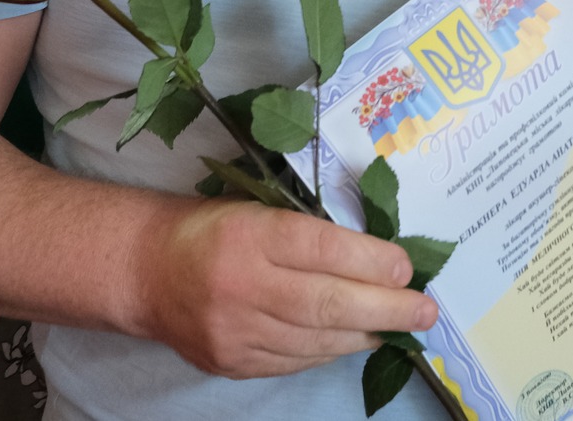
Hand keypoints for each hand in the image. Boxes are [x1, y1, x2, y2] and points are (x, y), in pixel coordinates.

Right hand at [142, 199, 436, 378]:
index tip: (407, 268)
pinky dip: (332, 349)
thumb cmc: (215, 229)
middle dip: (386, 308)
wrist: (148, 272)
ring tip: (399, 325)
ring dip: (365, 332)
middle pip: (326, 301)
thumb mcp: (258, 209)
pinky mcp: (231, 363)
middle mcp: (240, 285)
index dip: (370, 260)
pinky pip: (295, 360)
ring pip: (316, 338)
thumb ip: (311, 231)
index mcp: (248, 233)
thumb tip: (380, 257)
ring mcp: (234, 331)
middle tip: (424, 311)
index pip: (321, 248)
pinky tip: (356, 338)